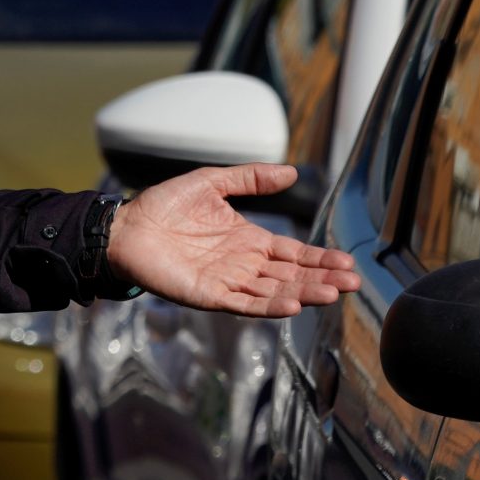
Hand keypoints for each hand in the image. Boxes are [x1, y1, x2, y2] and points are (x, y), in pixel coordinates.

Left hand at [106, 164, 359, 317]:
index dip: (320, 259)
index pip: (294, 254)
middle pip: (291, 276)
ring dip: (304, 294)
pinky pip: (244, 304)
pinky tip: (293, 305)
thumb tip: (291, 172)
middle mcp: (244, 265)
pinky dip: (269, 307)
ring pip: (275, 292)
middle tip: (353, 282)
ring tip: (333, 293)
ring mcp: (228, 282)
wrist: (125, 225)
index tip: (348, 263)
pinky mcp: (208, 295)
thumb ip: (250, 179)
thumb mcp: (212, 183)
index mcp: (248, 241)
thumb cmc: (164, 205)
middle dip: (323, 279)